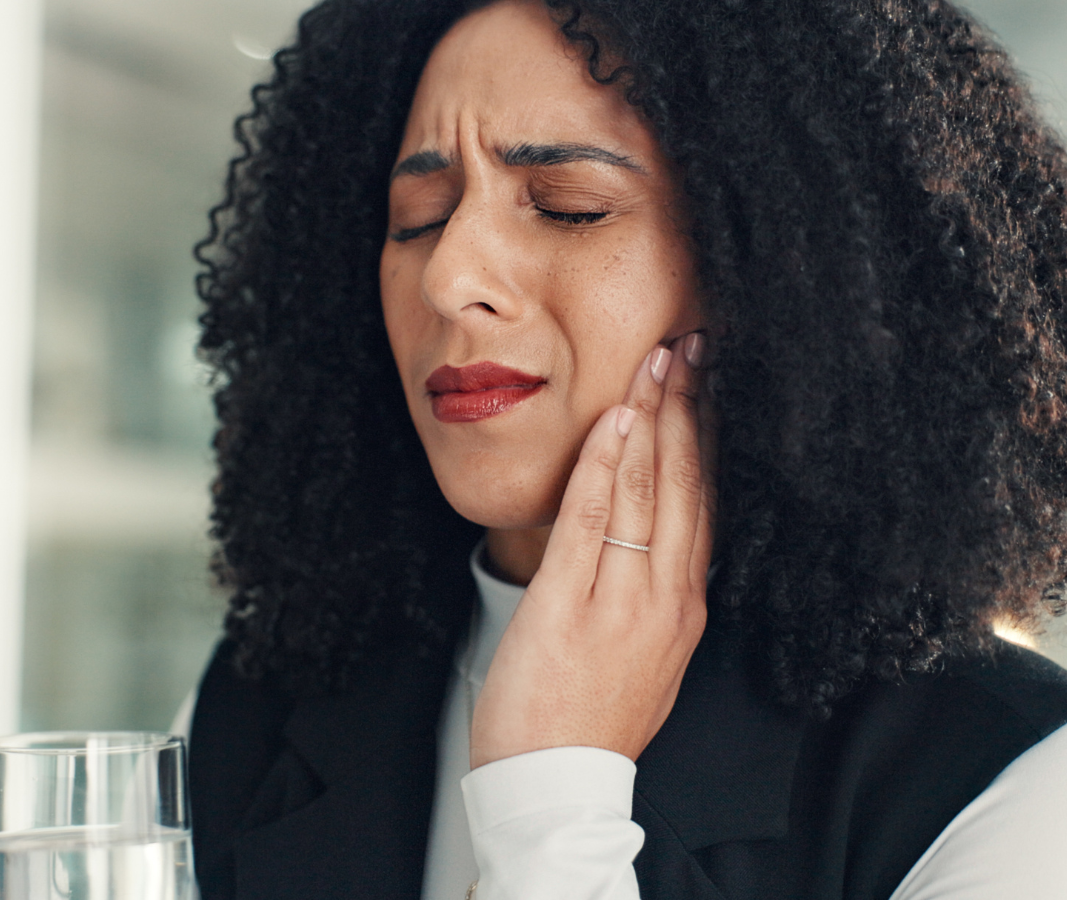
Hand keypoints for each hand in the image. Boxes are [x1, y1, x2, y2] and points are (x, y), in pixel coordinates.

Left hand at [471, 332, 714, 767]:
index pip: (704, 506)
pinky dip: (609, 466)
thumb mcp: (642, 657)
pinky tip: (617, 421)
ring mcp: (623, 603)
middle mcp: (667, 600)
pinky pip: (595, 521)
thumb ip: (648, 598)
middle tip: (693, 348)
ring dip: (655, 419)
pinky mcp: (570, 607)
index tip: (707, 388)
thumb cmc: (590, 721)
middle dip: (691, 410)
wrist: (556, 786)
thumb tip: (645, 545)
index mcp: (683, 609)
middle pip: (688, 486)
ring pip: (651, 493)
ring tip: (660, 361)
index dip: (707, 440)